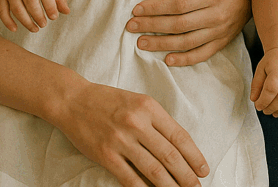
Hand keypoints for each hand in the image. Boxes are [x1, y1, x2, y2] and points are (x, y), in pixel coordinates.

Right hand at [0, 0, 68, 32]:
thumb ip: (58, 0)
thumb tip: (67, 12)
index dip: (50, 6)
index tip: (54, 17)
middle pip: (30, 1)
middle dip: (37, 14)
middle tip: (44, 25)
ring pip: (17, 8)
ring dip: (26, 21)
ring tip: (35, 29)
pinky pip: (2, 11)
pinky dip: (7, 22)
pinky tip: (15, 29)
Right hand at [56, 80, 208, 186]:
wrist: (74, 100)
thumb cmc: (109, 100)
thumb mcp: (138, 101)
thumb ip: (156, 121)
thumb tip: (177, 148)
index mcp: (149, 107)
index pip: (178, 135)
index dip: (194, 155)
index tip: (204, 169)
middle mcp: (137, 122)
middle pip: (169, 155)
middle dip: (187, 175)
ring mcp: (121, 140)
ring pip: (153, 170)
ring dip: (170, 186)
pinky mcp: (106, 155)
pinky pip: (129, 178)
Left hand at [126, 0, 250, 65]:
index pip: (178, 5)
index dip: (156, 8)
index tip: (137, 9)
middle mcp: (216, 16)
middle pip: (178, 25)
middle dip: (152, 26)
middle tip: (131, 27)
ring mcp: (220, 31)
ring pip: (186, 42)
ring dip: (162, 44)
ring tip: (141, 43)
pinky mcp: (223, 41)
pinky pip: (202, 54)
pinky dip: (185, 59)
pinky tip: (168, 59)